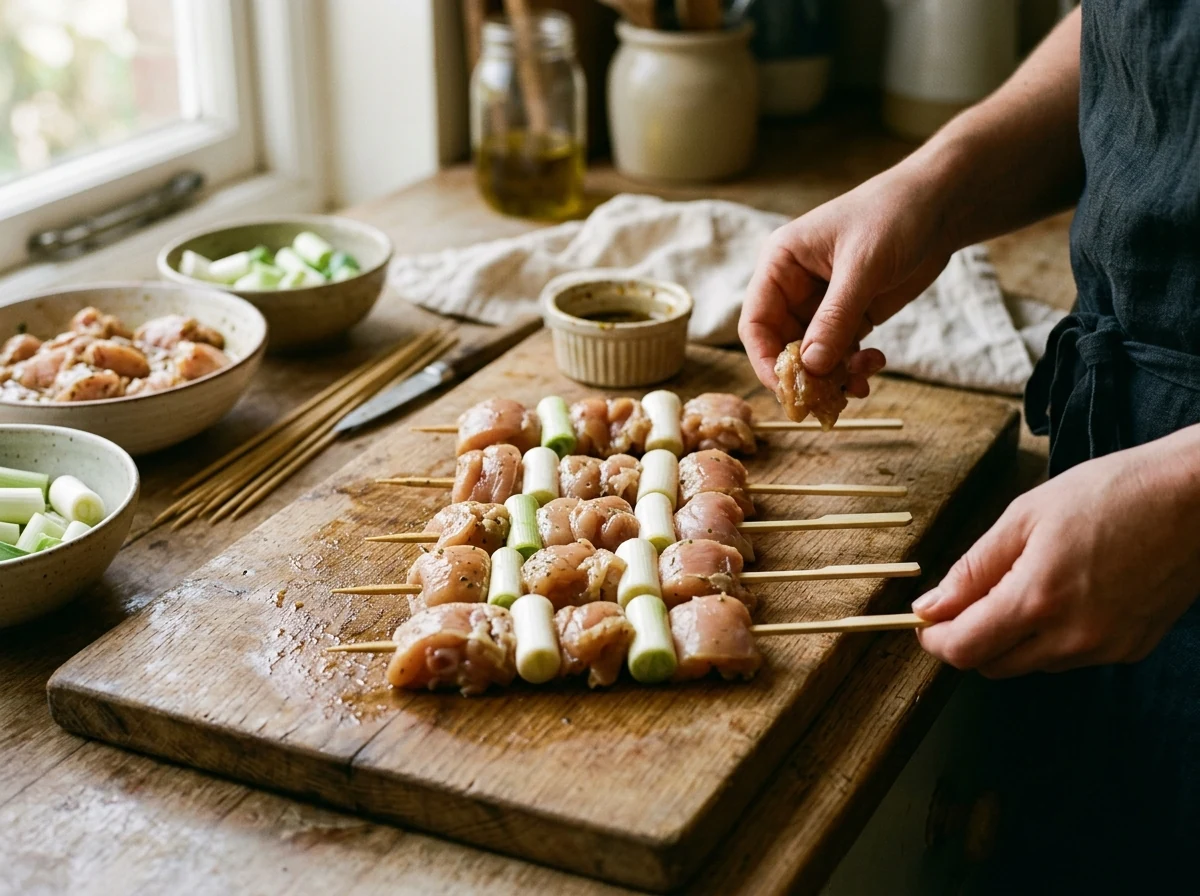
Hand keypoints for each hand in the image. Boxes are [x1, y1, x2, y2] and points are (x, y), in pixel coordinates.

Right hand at [738, 161, 957, 390]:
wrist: (941, 204)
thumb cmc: (894, 215)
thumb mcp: (862, 266)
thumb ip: (835, 318)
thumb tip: (810, 367)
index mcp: (781, 264)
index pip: (756, 322)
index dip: (766, 360)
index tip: (787, 389)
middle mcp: (795, 286)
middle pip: (782, 345)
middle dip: (805, 374)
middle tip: (828, 397)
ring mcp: (823, 303)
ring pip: (813, 355)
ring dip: (833, 375)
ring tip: (862, 380)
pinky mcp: (851, 314)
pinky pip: (840, 352)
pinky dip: (852, 367)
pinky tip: (874, 366)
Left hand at [914, 431, 1199, 677]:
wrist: (1196, 498)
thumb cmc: (1112, 493)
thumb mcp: (1025, 516)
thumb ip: (973, 568)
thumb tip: (931, 605)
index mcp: (1039, 599)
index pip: (964, 650)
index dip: (935, 639)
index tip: (925, 622)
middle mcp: (1074, 637)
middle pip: (992, 665)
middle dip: (969, 638)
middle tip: (967, 599)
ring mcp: (1107, 649)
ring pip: (1031, 663)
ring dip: (1011, 637)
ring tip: (1027, 582)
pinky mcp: (1131, 649)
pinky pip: (1071, 657)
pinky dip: (1052, 635)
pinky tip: (1066, 592)